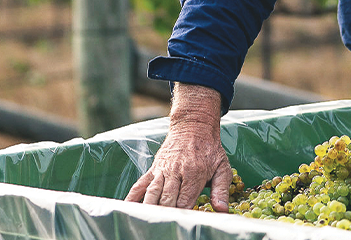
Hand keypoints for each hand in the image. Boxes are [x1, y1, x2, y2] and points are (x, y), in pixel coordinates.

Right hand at [125, 83, 232, 210]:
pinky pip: (140, 184)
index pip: (185, 201)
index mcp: (194, 173)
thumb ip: (221, 190)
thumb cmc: (209, 149)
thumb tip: (222, 209)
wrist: (194, 126)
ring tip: (148, 220)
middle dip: (166, 213)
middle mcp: (176, 172)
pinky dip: (133, 197)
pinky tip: (128, 207)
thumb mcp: (222, 167)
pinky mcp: (153, 168)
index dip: (184, 214)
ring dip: (150, 207)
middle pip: (167, 199)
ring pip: (153, 192)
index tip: (184, 221)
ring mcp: (162, 170)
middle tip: (166, 224)